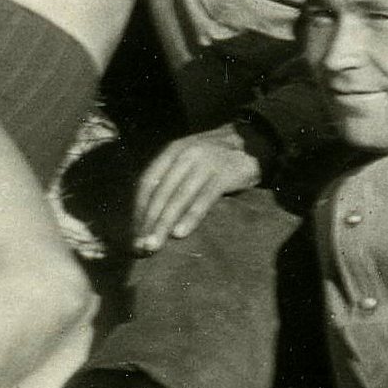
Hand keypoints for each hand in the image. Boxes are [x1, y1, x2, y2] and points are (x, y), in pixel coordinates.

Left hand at [136, 124, 265, 248]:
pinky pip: (203, 199)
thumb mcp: (188, 159)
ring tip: (154, 244)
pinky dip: (190, 217)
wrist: (252, 142)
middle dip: (149, 221)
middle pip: (161, 192)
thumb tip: (150, 213)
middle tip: (140, 245)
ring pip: (178, 198)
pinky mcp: (223, 174)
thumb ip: (172, 177)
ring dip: (164, 223)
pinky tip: (180, 233)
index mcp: (172, 151)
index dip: (139, 208)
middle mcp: (185, 155)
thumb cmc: (215, 157)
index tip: (135, 231)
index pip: (148, 181)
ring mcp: (205, 164)